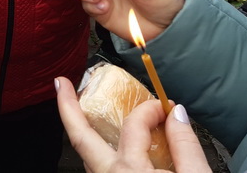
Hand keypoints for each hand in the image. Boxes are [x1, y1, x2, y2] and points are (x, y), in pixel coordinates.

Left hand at [56, 77, 210, 171]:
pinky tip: (106, 145)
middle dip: (67, 107)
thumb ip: (186, 145)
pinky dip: (99, 153)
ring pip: (87, 157)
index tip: (167, 108)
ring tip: (77, 108)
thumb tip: (177, 112)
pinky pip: (97, 172)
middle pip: (80, 137)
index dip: (151, 109)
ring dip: (82, 132)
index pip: (135, 124)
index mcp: (130, 171)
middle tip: (61, 83)